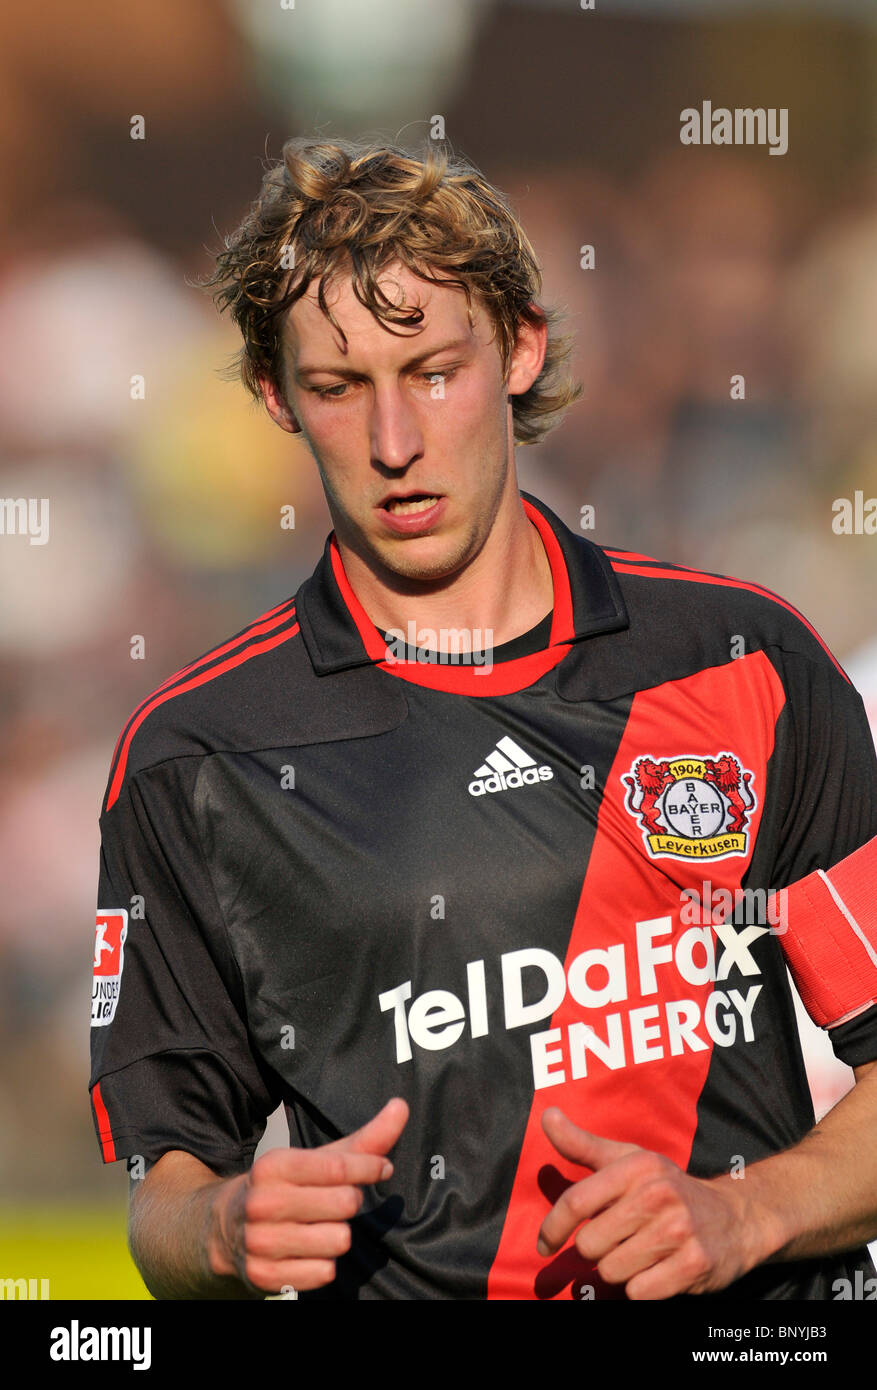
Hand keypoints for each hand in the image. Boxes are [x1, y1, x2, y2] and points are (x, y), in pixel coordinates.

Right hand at [209, 1097, 408, 1294]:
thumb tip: (401, 1107)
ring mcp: (261, 1241)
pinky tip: (308, 1251)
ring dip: (338, 1235)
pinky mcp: (264, 1275)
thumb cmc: (285, 1186)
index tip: (381, 1168)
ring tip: (320, 1227)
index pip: (338, 1167)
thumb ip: (364, 1139)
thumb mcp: (316, 1159)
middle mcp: (263, 1202)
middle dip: (350, 1202)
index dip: (369, 1168)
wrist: (224, 1227)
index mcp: (274, 1165)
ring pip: (339, 1241)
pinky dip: (324, 1263)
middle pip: (344, 1204)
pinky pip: (324, 1272)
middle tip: (336, 1202)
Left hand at [536, 1107, 762, 1299]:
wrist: (735, 1218)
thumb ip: (583, 1144)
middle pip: (590, 1244)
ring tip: (639, 1254)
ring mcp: (679, 1230)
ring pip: (611, 1272)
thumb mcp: (628, 1161)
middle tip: (618, 1240)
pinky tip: (657, 1271)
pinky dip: (641, 1289)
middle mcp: (658, 1194)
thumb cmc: (667, 1188)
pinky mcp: (694, 1265)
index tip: (544, 1245)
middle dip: (597, 1250)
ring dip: (618, 1271)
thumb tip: (547, 1117)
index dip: (552, 1228)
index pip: (576, 1202)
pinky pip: (639, 1293)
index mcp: (637, 1166)